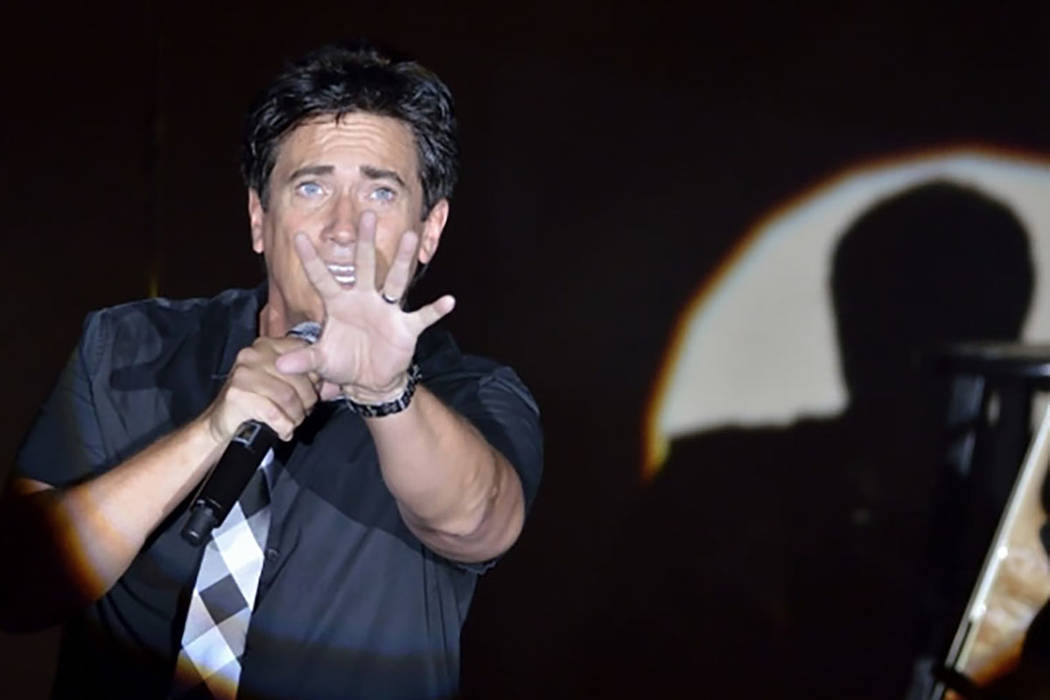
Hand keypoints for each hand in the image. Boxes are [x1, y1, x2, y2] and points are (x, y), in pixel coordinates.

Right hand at [203, 336, 318, 442]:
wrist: (221, 423)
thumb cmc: (254, 403)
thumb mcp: (280, 384)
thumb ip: (303, 378)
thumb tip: (331, 383)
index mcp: (266, 346)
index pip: (303, 353)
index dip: (313, 377)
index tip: (313, 393)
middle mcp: (253, 355)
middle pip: (298, 378)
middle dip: (307, 401)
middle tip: (304, 414)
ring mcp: (243, 373)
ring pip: (288, 396)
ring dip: (296, 416)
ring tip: (294, 423)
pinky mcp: (237, 394)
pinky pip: (273, 412)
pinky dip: (284, 426)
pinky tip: (283, 431)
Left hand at [275, 211, 453, 399]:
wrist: (370, 381)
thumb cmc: (344, 363)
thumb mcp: (321, 362)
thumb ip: (304, 359)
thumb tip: (279, 365)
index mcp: (339, 303)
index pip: (322, 278)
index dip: (310, 260)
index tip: (297, 237)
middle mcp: (364, 299)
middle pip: (364, 266)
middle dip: (364, 242)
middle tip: (366, 215)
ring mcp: (386, 311)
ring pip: (395, 280)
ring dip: (403, 260)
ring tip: (411, 236)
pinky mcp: (406, 328)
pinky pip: (423, 316)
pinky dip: (436, 310)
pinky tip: (448, 301)